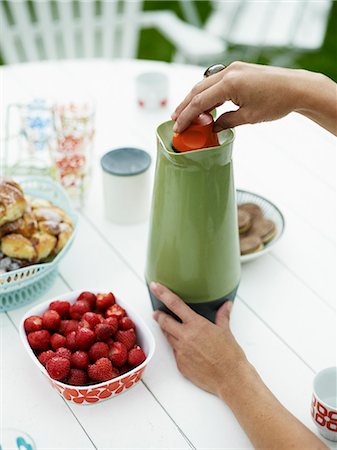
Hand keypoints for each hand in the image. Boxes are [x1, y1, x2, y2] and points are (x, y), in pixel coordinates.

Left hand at [151, 282, 248, 397]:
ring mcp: (181, 351)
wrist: (231, 379)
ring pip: (167, 337)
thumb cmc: (230, 355)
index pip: (175, 304)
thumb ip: (222, 316)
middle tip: (156, 313)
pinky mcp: (180, 365)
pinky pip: (175, 352)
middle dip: (158, 316)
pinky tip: (186, 349)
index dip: (162, 294)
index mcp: (196, 325)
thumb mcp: (226, 331)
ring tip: (171, 329)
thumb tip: (226, 305)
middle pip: (164, 321)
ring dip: (167, 331)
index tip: (155, 287)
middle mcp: (185, 337)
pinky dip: (178, 348)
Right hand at [172, 61, 335, 133]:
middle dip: (185, 106)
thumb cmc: (276, 102)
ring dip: (194, 100)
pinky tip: (204, 106)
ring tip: (185, 114)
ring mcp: (233, 69)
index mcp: (229, 83)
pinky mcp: (239, 70)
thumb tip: (213, 128)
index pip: (199, 102)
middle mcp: (228, 72)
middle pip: (197, 90)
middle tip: (175, 120)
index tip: (178, 128)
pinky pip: (216, 82)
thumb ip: (226, 122)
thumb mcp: (248, 118)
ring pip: (205, 85)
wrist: (296, 87)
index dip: (186, 117)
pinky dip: (207, 94)